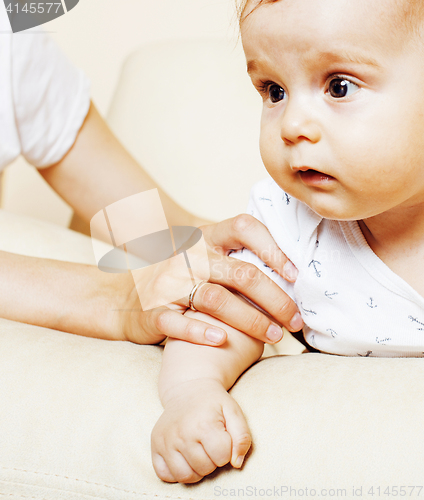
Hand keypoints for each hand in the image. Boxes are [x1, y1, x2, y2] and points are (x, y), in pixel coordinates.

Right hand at [111, 214, 302, 345]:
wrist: (124, 295)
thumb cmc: (178, 277)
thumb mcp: (203, 256)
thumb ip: (234, 257)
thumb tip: (288, 270)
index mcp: (205, 238)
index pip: (244, 227)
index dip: (273, 247)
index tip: (295, 274)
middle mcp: (189, 257)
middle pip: (241, 273)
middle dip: (275, 299)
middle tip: (295, 319)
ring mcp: (170, 283)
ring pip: (215, 298)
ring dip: (250, 320)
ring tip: (274, 337)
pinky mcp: (154, 311)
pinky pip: (177, 321)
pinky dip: (199, 331)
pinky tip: (220, 340)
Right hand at [151, 378, 250, 482]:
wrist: (188, 388)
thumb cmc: (213, 402)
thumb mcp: (233, 411)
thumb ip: (242, 437)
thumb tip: (237, 463)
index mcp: (203, 425)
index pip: (222, 458)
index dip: (226, 450)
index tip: (222, 437)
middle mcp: (181, 433)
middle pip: (205, 469)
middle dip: (212, 460)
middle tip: (210, 443)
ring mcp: (166, 440)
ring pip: (185, 477)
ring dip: (196, 469)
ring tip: (199, 452)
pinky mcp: (155, 445)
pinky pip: (164, 475)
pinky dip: (176, 472)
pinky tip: (184, 457)